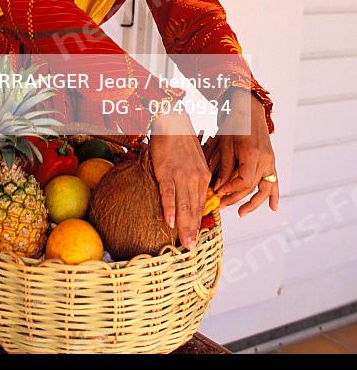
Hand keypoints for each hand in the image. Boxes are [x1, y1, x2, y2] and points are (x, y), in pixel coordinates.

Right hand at [149, 107, 211, 250]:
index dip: (198, 222)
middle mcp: (195, 178)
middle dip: (192, 230)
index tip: (195, 237)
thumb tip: (190, 194)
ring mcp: (181, 176)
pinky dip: (169, 208)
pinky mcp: (167, 172)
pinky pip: (168, 193)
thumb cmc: (181, 140)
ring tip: (184, 243)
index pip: (201, 204)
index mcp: (203, 176)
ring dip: (184, 226)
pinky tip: (169, 221)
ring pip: (183, 205)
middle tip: (191, 249)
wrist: (172, 120)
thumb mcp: (194, 160)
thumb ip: (194, 177)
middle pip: (194, 209)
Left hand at [205, 90, 278, 216]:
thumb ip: (224, 167)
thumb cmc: (234, 122)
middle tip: (221, 205)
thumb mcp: (225, 144)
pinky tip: (273, 208)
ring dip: (255, 202)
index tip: (218, 193)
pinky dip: (274, 194)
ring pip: (265, 188)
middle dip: (236, 198)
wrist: (249, 106)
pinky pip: (274, 180)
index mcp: (252, 155)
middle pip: (252, 187)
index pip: (243, 182)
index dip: (230, 190)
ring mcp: (270, 160)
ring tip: (242, 213)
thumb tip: (219, 188)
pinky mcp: (271, 159)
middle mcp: (265, 159)